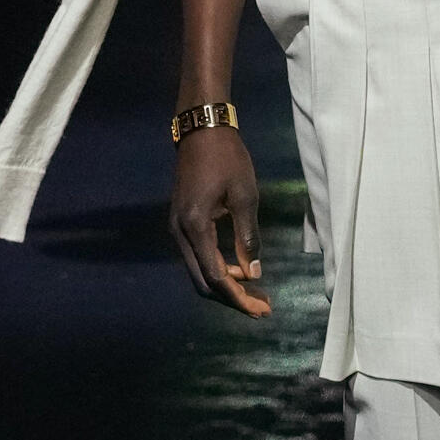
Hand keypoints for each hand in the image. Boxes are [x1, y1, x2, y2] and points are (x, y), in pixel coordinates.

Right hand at [169, 127, 269, 316]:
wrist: (201, 130)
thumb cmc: (227, 159)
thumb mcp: (245, 197)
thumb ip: (248, 237)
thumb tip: (254, 273)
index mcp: (194, 227)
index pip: (216, 276)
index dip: (239, 297)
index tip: (262, 309)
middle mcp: (179, 233)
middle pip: (203, 282)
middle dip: (233, 298)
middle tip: (262, 307)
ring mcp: (177, 229)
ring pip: (198, 272)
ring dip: (226, 284)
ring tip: (256, 292)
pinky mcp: (181, 223)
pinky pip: (197, 257)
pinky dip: (218, 268)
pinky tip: (240, 270)